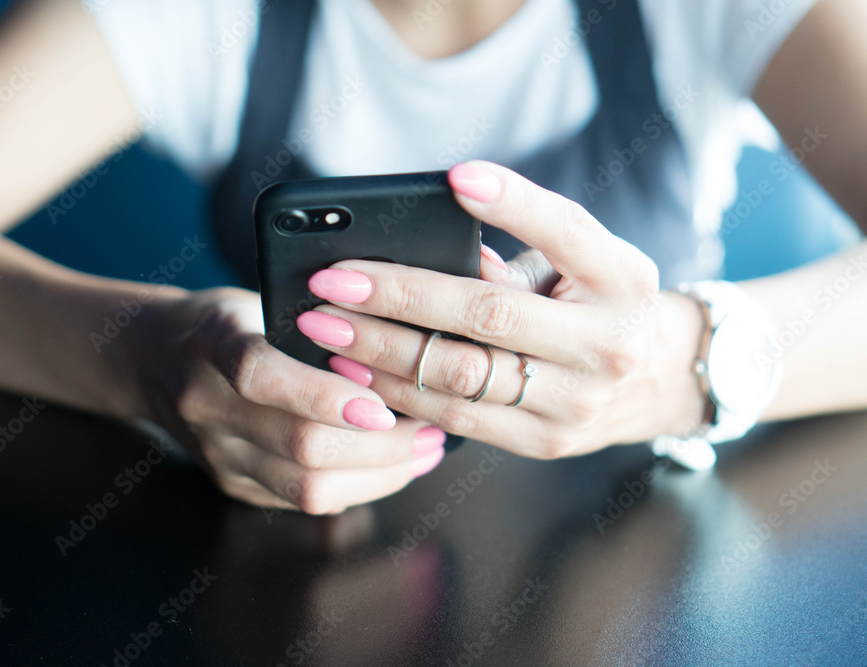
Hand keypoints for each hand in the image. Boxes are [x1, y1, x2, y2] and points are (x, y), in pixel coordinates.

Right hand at [130, 287, 447, 513]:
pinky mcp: (232, 484)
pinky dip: (358, 486)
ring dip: (381, 474)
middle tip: (431, 427)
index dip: (323, 395)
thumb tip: (398, 348)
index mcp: (212, 343)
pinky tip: (392, 466)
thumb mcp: (258, 298)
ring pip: (309, 488)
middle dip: (382, 445)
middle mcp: (207, 407)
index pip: (261, 375)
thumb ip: (315, 322)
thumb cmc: (223, 321)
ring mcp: (218, 455)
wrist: (154, 359)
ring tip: (425, 449)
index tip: (381, 405)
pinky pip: (304, 502)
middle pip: (300, 445)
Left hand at [298, 161, 707, 458]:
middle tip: (332, 282)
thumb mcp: (588, 264)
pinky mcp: (545, 442)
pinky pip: (458, 419)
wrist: (658, 382)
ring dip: (381, 352)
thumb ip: (523, 254)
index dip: (513, 204)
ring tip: (326, 329)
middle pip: (487, 318)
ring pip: (461, 377)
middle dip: (399, 298)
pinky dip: (398, 394)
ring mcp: (576, 403)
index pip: (567, 232)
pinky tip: (355, 372)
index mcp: (623, 281)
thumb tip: (431, 255)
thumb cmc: (604, 303)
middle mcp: (606, 345)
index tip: (456, 176)